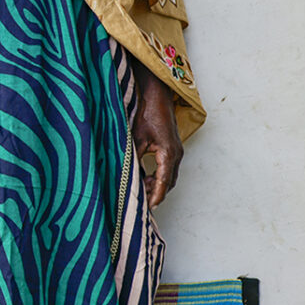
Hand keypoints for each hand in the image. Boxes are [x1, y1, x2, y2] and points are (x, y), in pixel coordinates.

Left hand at [130, 57, 182, 207]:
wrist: (157, 98)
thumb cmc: (147, 115)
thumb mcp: (136, 138)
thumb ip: (134, 157)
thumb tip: (127, 174)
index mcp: (169, 153)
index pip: (164, 181)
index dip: (156, 195)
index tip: (149, 207)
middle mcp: (176, 154)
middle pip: (169, 182)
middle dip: (157, 193)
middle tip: (143, 203)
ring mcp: (177, 151)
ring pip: (169, 176)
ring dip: (158, 185)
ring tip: (142, 190)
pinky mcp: (173, 148)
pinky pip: (168, 168)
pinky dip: (159, 176)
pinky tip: (145, 176)